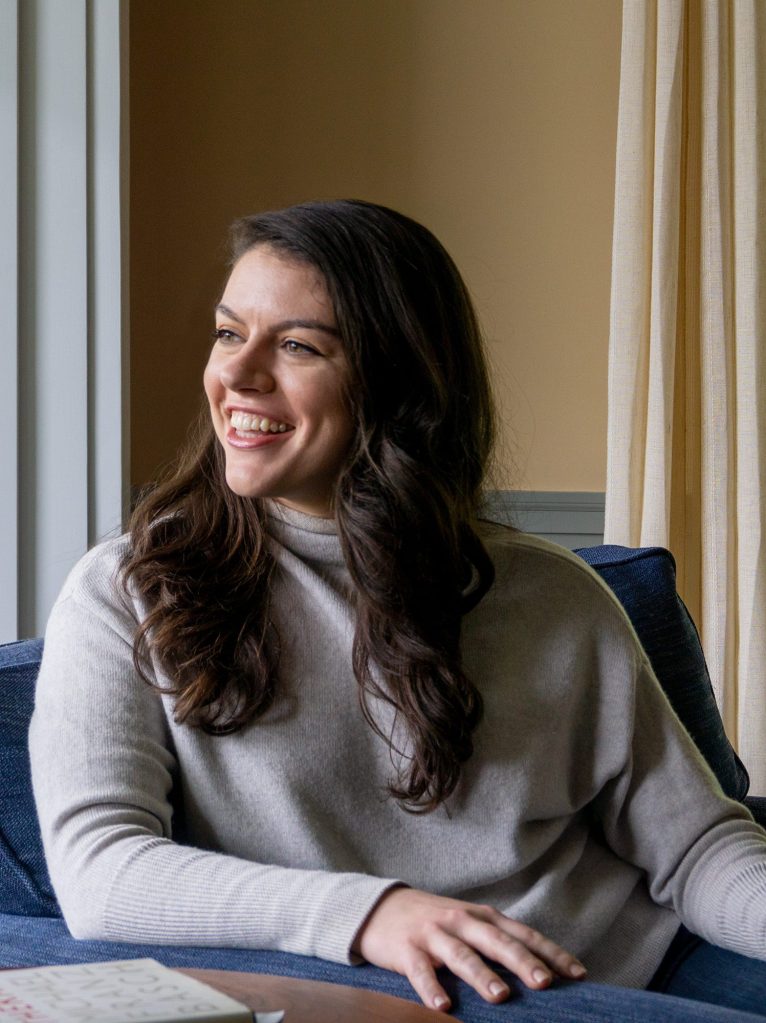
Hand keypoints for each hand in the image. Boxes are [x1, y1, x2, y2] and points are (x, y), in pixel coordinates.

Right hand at [352, 888, 585, 1012]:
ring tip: (501, 996)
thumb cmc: (436, 922)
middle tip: (544, 983)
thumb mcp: (469, 924)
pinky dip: (432, 989)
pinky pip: (420, 972)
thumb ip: (498, 942)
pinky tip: (443, 1007)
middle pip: (496, 941)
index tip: (578, 974)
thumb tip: (541, 969)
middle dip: (522, 961)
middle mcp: (461, 921)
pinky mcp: (407, 949)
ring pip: (461, 955)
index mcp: (482, 917)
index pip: (523, 934)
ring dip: (482, 976)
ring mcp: (434, 934)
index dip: (550, 953)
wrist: (381, 907)